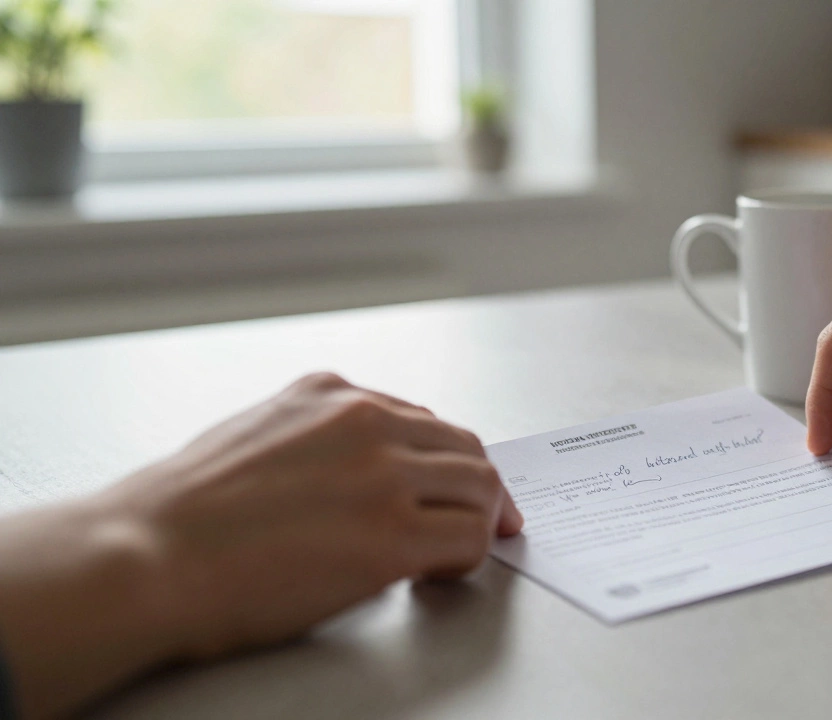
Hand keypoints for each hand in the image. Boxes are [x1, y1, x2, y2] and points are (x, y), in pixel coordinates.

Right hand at [0, 372, 522, 717]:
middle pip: (464, 446)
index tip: (454, 485)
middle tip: (488, 521)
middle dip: (480, 487)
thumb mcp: (253, 437)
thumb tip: (352, 478)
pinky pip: (469, 538)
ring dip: (477, 521)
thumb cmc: (179, 517)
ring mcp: (384, 475)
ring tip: (451, 556)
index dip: (445, 460)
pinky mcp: (392, 534)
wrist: (146, 557)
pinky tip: (437, 575)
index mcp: (330, 395)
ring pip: (479, 486)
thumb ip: (315, 442)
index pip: (421, 419)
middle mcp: (365, 422)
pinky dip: (468, 558)